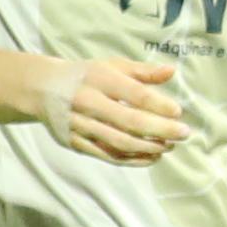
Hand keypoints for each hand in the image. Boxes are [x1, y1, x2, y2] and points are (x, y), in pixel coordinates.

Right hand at [45, 56, 187, 159]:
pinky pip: (108, 155)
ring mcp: (80, 125)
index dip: (158, 105)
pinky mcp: (75, 143)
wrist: (41, 89)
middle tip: (184, 133)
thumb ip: (142, 72)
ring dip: (149, 147)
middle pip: (130, 122)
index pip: (134, 94)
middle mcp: (88, 102)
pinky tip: (151, 157)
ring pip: (120, 142)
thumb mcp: (111, 66)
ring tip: (169, 146)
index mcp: (99, 79)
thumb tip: (172, 71)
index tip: (178, 112)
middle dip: (161, 130)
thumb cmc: (85, 76)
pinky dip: (132, 160)